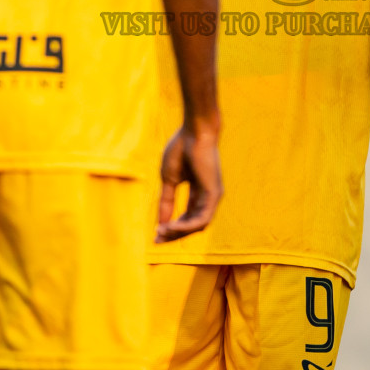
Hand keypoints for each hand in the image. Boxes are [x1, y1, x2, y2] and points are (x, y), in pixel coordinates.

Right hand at [157, 125, 220, 242]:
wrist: (194, 131)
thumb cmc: (182, 149)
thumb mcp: (169, 179)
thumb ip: (166, 201)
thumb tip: (160, 223)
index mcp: (198, 192)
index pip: (186, 217)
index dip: (171, 227)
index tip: (155, 235)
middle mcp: (207, 197)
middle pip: (192, 224)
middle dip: (174, 233)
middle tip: (157, 239)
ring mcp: (213, 196)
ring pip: (197, 225)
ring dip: (179, 232)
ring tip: (162, 232)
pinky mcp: (214, 194)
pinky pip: (202, 219)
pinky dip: (186, 226)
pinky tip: (172, 227)